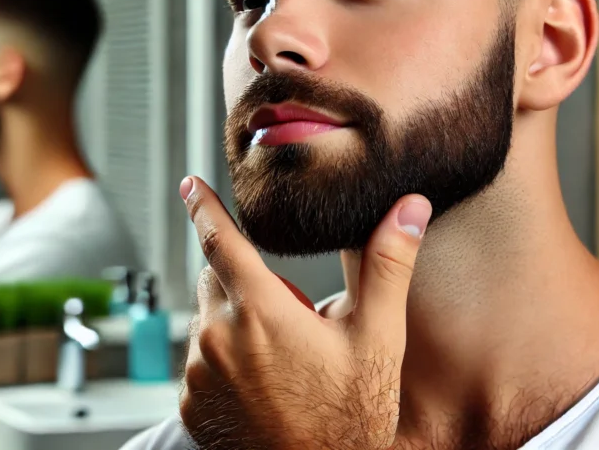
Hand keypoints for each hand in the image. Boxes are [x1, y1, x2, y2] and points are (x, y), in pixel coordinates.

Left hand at [178, 177, 431, 449]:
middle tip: (288, 314)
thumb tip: (409, 208)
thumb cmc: (352, 415)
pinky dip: (223, 361)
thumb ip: (387, 266)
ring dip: (234, 323)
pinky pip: (200, 363)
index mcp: (260, 311)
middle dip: (242, 280)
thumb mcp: (378, 338)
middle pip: (215, 280)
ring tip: (280, 360)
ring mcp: (199, 374)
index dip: (202, 206)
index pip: (219, 240)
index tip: (189, 184)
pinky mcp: (191, 404)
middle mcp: (217, 338)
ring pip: (207, 322)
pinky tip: (261, 386)